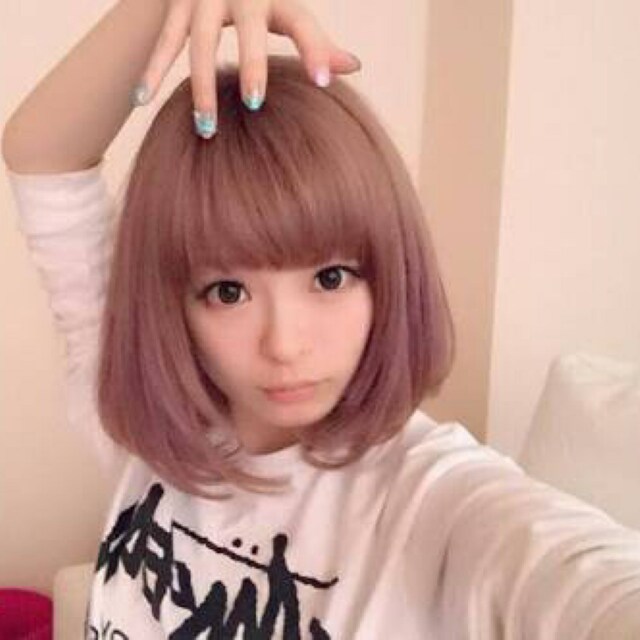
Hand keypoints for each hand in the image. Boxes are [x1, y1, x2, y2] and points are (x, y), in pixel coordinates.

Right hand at [132, 0, 360, 136]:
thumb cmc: (261, 2)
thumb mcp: (287, 14)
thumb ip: (317, 41)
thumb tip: (354, 67)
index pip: (302, 22)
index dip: (316, 49)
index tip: (323, 83)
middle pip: (248, 30)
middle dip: (251, 64)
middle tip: (254, 104)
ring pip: (200, 40)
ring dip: (200, 85)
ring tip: (205, 128)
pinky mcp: (176, 4)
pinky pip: (164, 40)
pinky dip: (153, 69)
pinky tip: (143, 98)